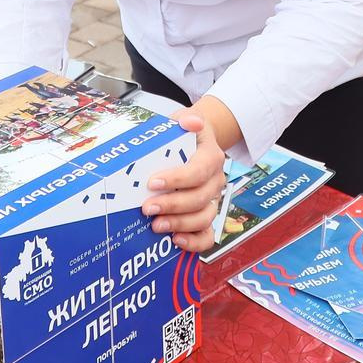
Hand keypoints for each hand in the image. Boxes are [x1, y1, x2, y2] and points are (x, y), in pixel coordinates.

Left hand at [146, 99, 231, 251]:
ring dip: (180, 224)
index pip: (199, 170)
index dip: (177, 179)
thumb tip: (191, 121)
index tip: (153, 182)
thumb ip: (184, 120)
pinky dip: (195, 242)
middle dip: (173, 205)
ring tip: (156, 226)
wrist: (196, 144)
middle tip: (147, 207)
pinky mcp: (205, 216)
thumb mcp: (182, 122)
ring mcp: (212, 200)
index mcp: (211, 157)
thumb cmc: (184, 136)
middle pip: (200, 198)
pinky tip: (176, 241)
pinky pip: (207, 235)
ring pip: (204, 218)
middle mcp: (215, 181)